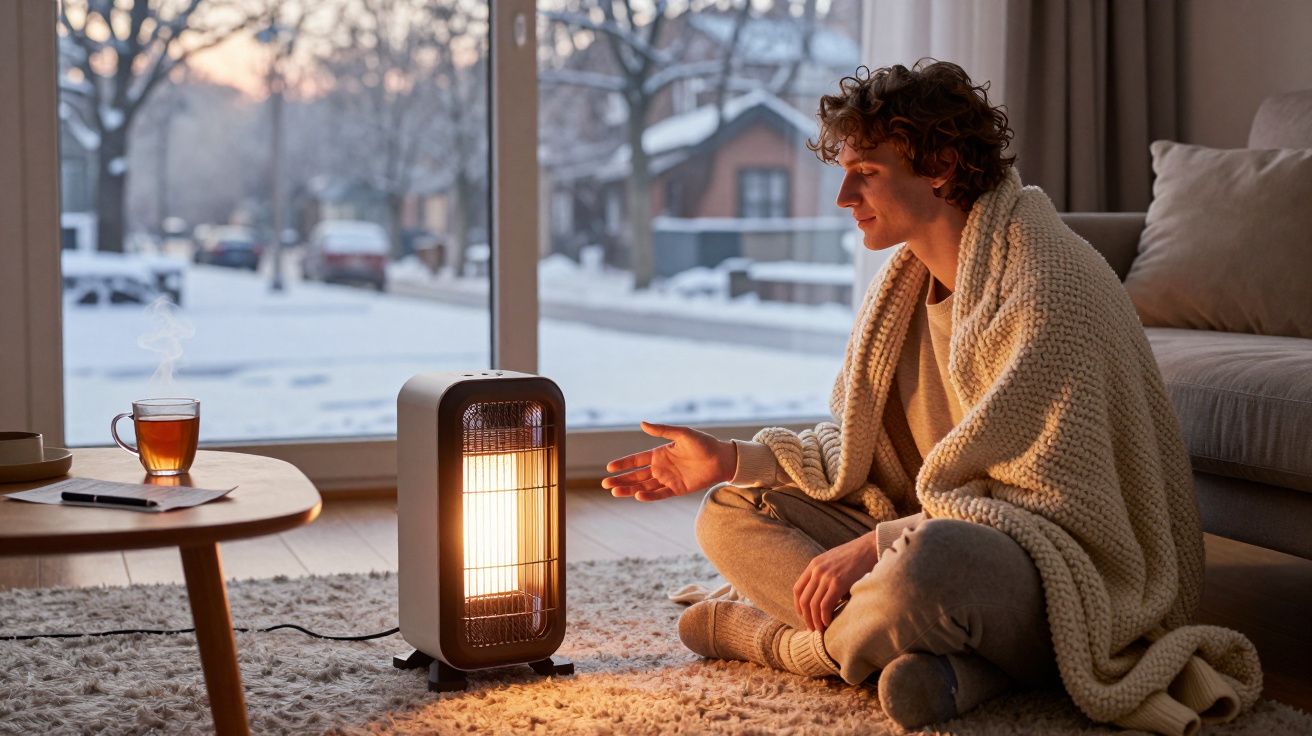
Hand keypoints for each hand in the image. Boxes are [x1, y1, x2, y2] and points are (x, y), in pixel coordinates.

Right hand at [601, 421, 735, 501]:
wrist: (722, 458)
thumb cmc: (703, 443)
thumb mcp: (682, 434)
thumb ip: (662, 430)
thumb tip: (642, 423)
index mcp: (659, 453)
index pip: (636, 460)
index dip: (623, 464)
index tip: (609, 467)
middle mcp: (661, 468)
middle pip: (636, 476)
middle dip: (621, 479)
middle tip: (605, 484)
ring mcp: (668, 479)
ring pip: (644, 486)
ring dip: (630, 489)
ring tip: (615, 491)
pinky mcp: (677, 489)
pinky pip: (659, 494)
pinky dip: (648, 496)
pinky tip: (637, 496)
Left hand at [793, 533, 878, 631]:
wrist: (868, 548)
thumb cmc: (854, 557)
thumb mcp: (833, 561)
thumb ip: (824, 574)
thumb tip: (822, 595)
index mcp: (814, 565)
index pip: (797, 589)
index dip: (798, 606)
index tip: (803, 616)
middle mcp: (817, 570)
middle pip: (804, 600)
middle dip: (806, 617)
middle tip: (812, 629)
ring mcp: (826, 576)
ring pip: (813, 605)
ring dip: (815, 621)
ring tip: (820, 630)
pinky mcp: (838, 583)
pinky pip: (825, 605)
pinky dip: (825, 617)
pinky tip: (829, 623)